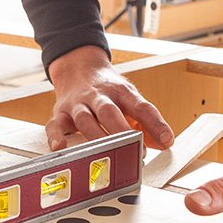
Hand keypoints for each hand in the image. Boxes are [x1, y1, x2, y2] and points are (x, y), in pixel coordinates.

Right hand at [46, 45, 173, 150]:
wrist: (78, 67)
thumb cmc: (107, 90)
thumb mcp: (130, 99)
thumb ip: (146, 122)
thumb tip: (164, 144)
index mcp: (121, 92)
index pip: (140, 106)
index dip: (155, 123)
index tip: (167, 141)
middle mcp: (99, 96)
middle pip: (110, 112)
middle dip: (123, 133)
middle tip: (137, 153)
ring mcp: (78, 104)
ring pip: (85, 119)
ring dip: (96, 137)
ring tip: (105, 155)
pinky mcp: (60, 112)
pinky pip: (55, 124)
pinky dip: (56, 135)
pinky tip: (60, 147)